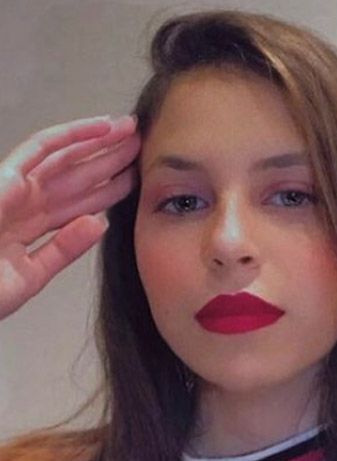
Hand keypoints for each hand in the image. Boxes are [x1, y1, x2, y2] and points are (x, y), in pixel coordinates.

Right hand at [0, 114, 140, 320]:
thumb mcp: (31, 275)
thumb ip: (63, 250)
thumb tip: (99, 226)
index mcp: (31, 228)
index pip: (79, 205)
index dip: (108, 191)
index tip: (138, 180)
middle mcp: (26, 203)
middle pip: (78, 178)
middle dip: (110, 162)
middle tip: (142, 146)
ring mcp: (15, 188)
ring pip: (66, 158)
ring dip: (99, 143)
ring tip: (132, 131)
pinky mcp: (6, 176)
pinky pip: (42, 147)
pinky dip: (72, 135)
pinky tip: (101, 128)